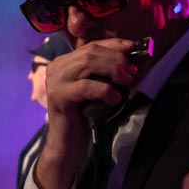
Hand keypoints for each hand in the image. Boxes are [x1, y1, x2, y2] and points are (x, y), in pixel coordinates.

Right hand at [35, 38, 138, 188]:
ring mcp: (54, 81)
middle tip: (133, 72)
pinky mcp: (58, 97)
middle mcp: (56, 67)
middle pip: (90, 52)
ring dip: (112, 70)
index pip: (91, 45)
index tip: (134, 48)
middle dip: (116, 58)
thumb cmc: (86, 116)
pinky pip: (85, 86)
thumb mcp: (99, 88)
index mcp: (64, 62)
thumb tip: (134, 57)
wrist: (69, 144)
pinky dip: (104, 89)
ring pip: (87, 64)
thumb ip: (108, 72)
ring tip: (127, 82)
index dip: (114, 44)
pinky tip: (114, 98)